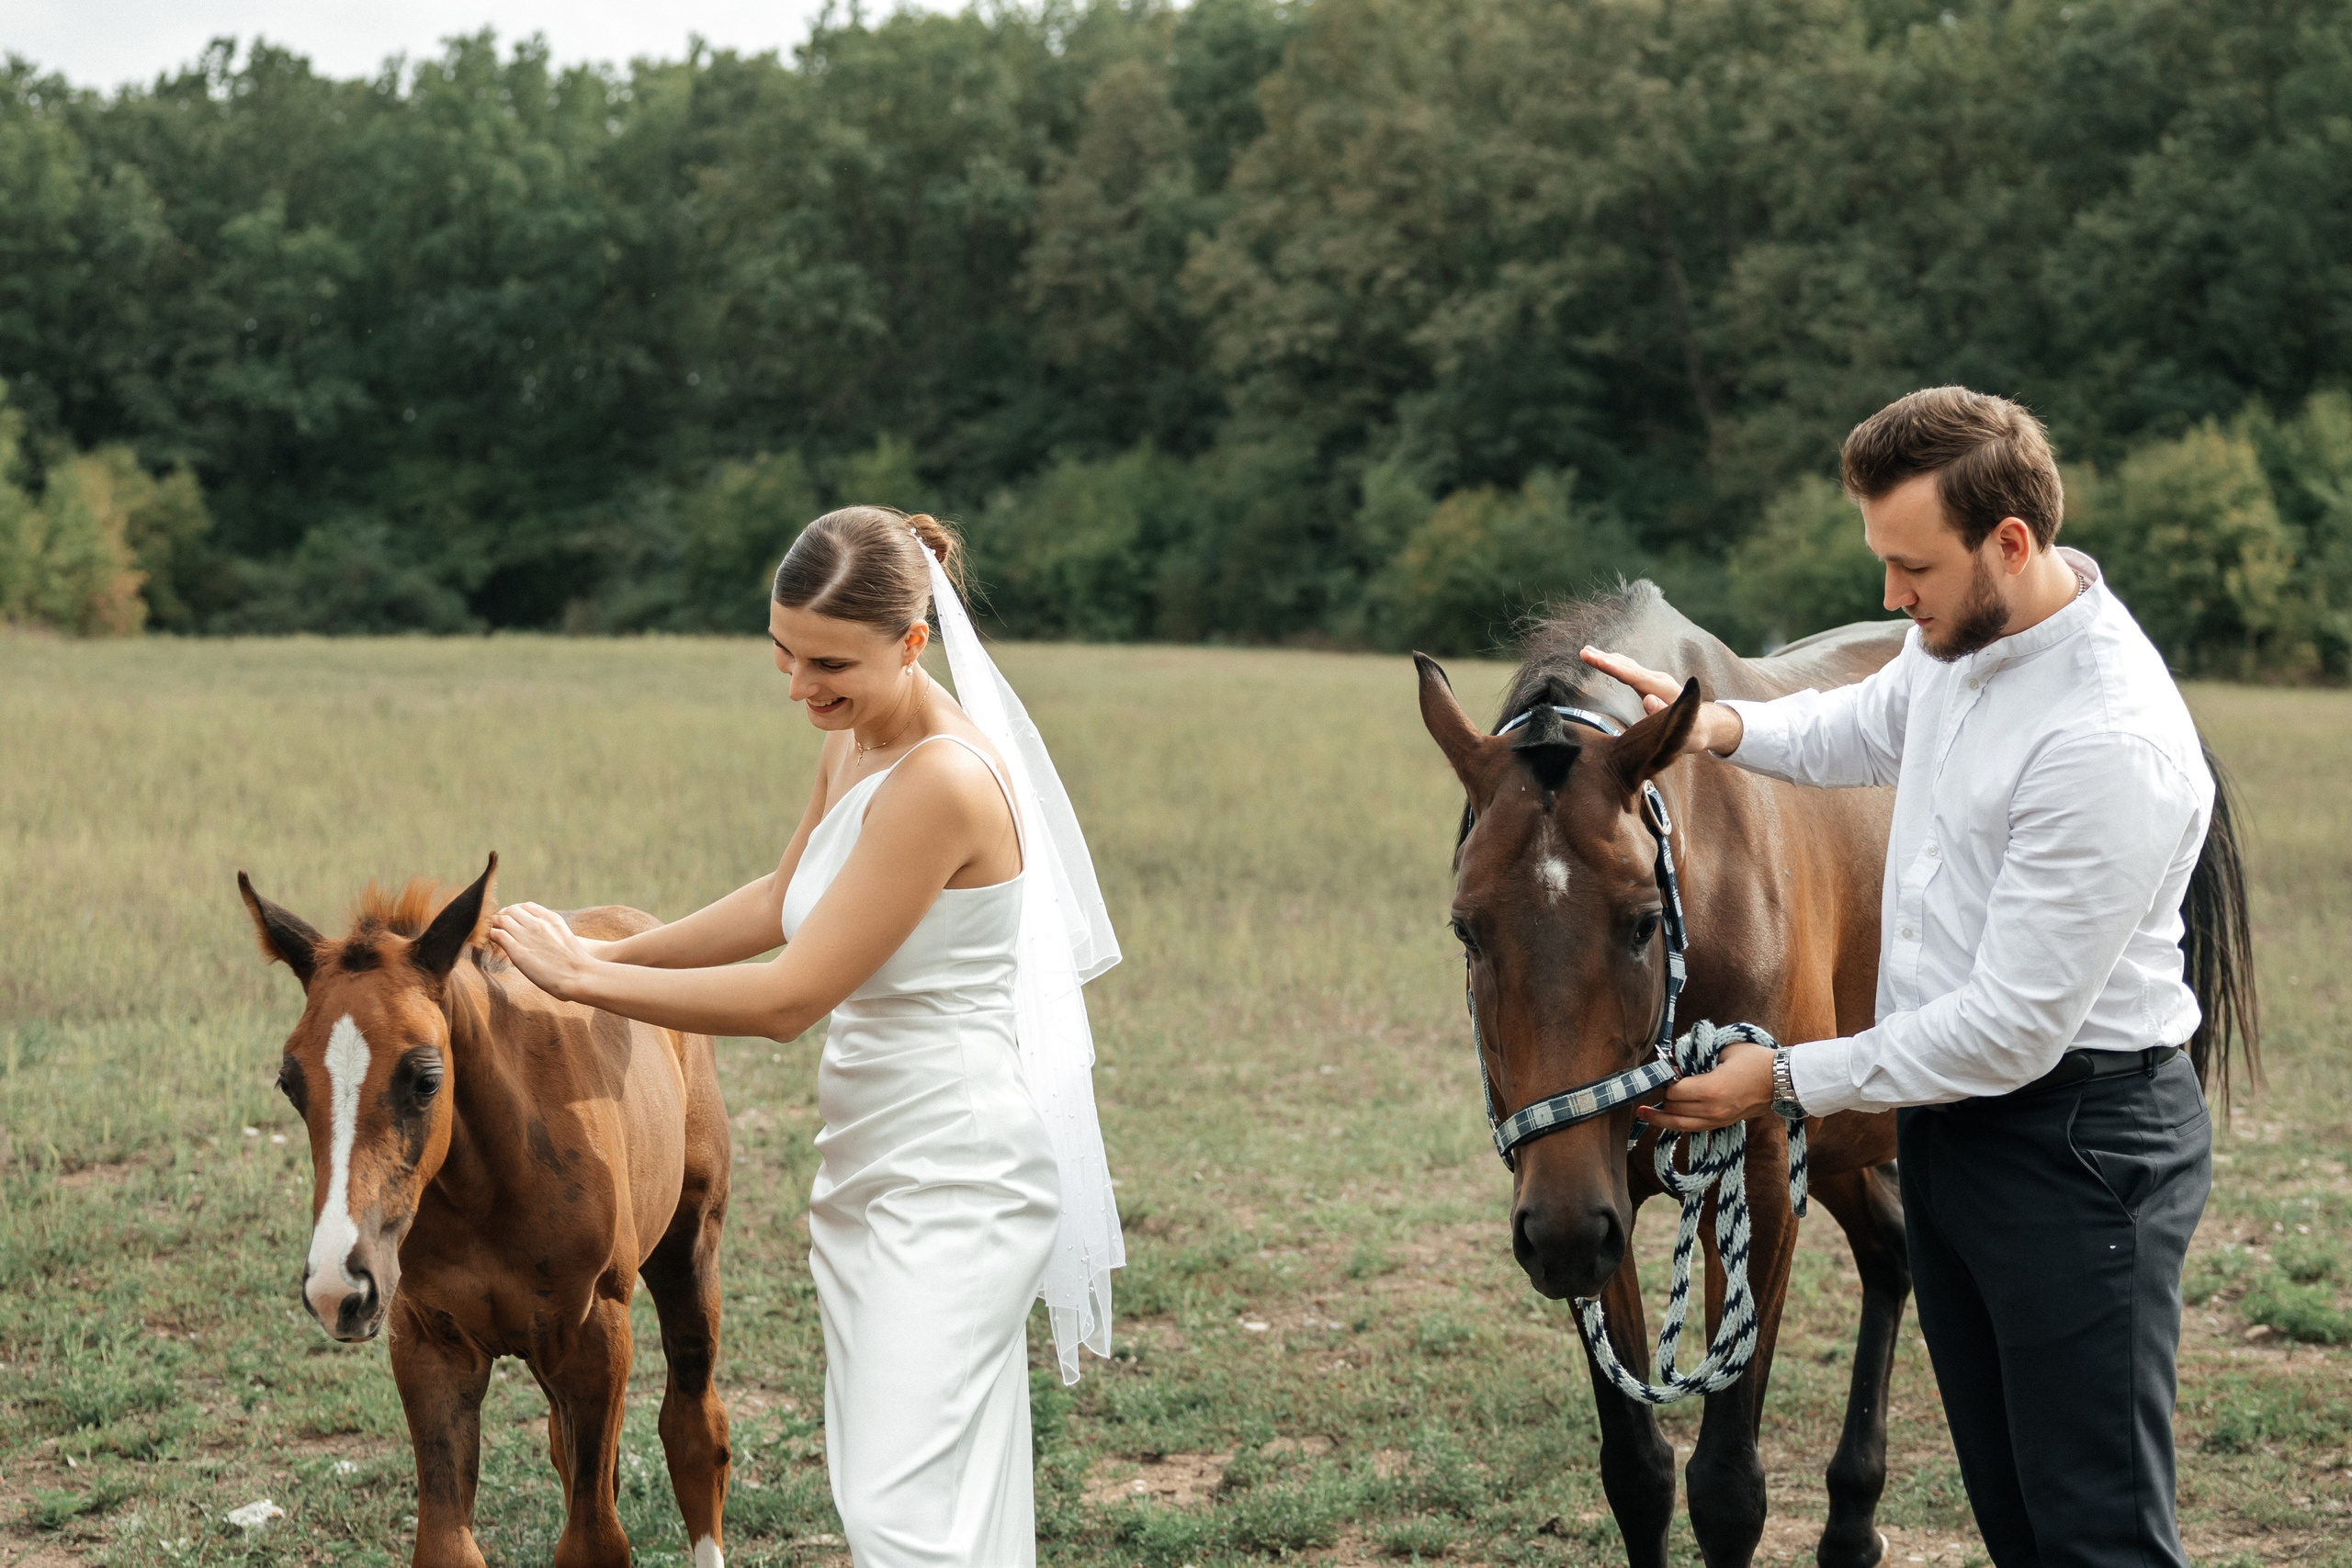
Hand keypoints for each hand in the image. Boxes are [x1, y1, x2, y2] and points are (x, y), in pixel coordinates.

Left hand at [488, 902, 598, 1002]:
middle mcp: (538, 923)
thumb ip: (552, 931)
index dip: (515, 911)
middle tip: (498, 926)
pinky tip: (492, 941)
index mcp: (551, 918)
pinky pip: (497, 935)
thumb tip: (542, 937)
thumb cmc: (575, 962)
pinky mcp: (518, 951)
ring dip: (494, 924)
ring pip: (501, 920)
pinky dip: (491, 935)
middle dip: (502, 916)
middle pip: (511, 910)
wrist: (579, 976)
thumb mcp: (566, 937)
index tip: (511, 919)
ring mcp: (527, 936)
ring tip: (492, 932)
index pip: (526, 906)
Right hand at [1579, 646, 1743, 754]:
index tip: (1594, 658)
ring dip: (1607, 658)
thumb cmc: (1692, 732)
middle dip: (1605, 659)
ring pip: (1628, 666)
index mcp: (1661, 689)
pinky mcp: (1652, 683)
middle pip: (1627, 666)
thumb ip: (1663, 714)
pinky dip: (1615, 664)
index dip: (1612, 667)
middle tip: (1583, 652)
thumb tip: (1647, 700)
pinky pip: (1630, 671)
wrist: (1706, 725)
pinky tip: (1606, 660)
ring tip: (1587, 651)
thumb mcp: (1681, 729)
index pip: (1632, 675)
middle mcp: (1658, 680)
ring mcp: (1655, 680)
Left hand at [1635, 1042, 1775, 1132]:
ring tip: (1644, 1112)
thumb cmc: (1755, 1059)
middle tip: (1656, 1084)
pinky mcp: (1723, 1124)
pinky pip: (1693, 1127)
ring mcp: (1718, 1120)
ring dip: (1661, 1118)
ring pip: (1680, 1125)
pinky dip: (1677, 1123)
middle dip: (1662, 1097)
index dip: (1664, 1080)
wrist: (1783, 1080)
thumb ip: (1696, 1055)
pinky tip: (1665, 1119)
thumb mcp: (1723, 1049)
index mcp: (1711, 1089)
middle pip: (1673, 1109)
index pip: (1673, 1091)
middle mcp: (1712, 1110)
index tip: (1664, 1069)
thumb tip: (1673, 1060)